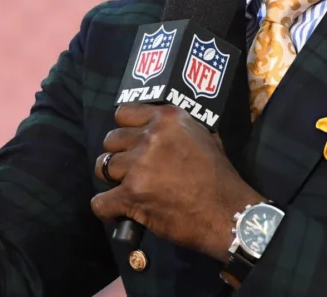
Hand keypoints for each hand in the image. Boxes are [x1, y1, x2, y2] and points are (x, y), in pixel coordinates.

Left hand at [91, 104, 263, 260]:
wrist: (227, 213)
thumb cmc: (220, 177)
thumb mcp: (205, 137)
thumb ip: (179, 129)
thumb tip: (161, 128)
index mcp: (167, 119)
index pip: (123, 113)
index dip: (125, 130)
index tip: (131, 143)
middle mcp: (150, 138)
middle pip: (111, 140)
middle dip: (118, 155)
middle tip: (131, 170)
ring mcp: (138, 166)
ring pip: (102, 167)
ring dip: (113, 180)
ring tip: (127, 190)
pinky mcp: (131, 195)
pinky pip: (100, 202)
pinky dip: (106, 209)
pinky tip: (118, 213)